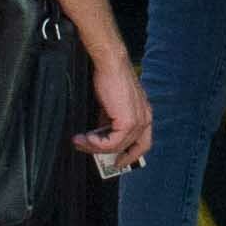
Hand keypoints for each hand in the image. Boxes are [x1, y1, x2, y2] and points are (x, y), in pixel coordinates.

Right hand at [76, 42, 154, 172]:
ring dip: (95, 148)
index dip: (131, 155)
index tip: (117, 162)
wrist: (110, 63)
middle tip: (89, 152)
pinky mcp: (128, 122)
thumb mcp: (111, 104)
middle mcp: (145, 119)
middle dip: (109, 155)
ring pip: (117, 146)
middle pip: (130, 148)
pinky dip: (97, 144)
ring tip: (79, 142)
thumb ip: (110, 121)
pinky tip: (86, 138)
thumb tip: (100, 135)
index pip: (143, 143)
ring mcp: (138, 121)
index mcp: (145, 114)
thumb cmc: (110, 78)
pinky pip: (111, 142)